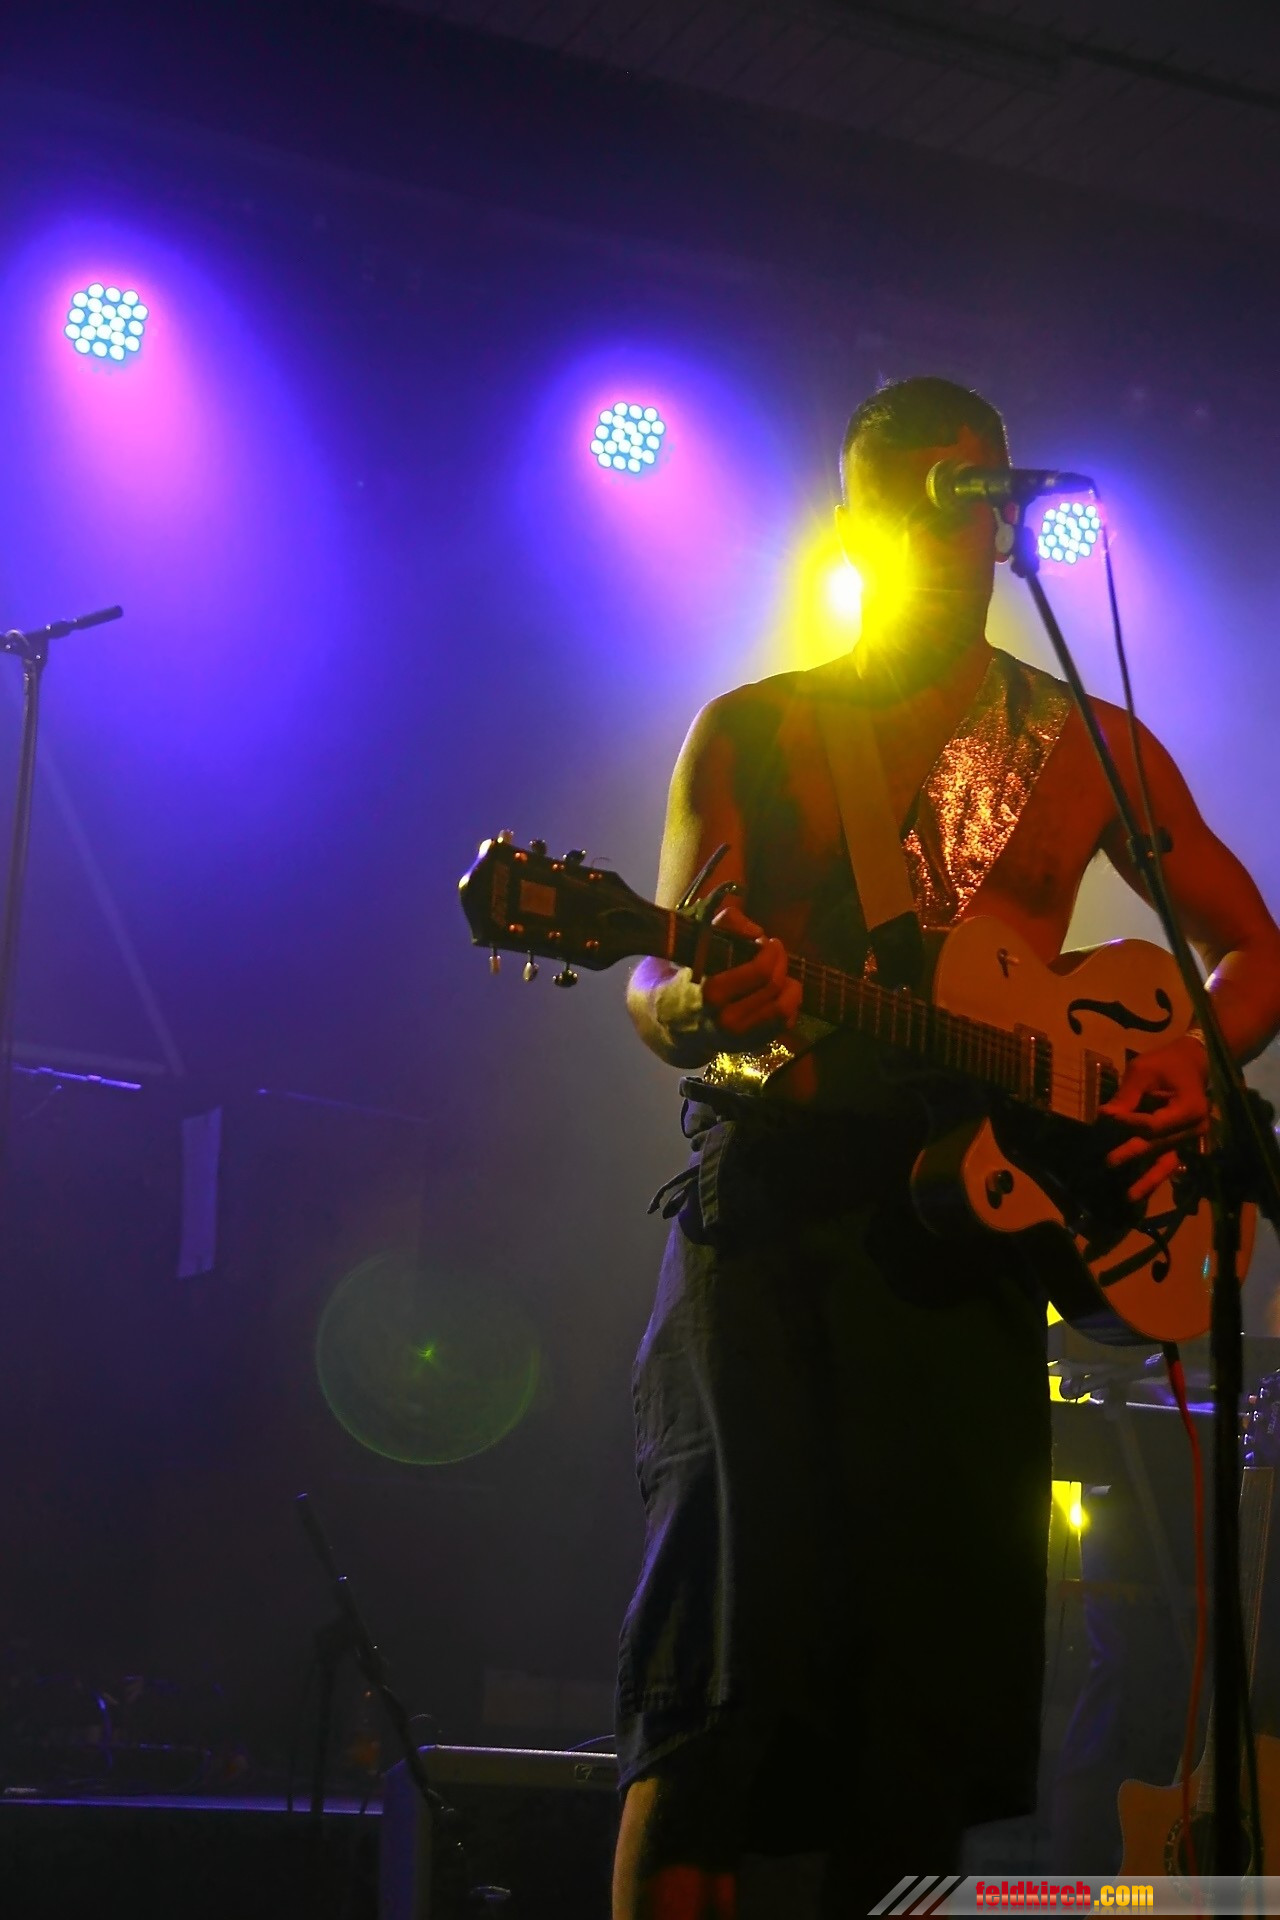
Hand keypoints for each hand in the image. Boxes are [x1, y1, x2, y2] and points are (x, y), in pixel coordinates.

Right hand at [697, 898, 802, 1046]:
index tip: (767, 942)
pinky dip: (787, 1004)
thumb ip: (728, 923)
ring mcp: (741, 1039)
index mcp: (712, 994)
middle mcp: (727, 1022)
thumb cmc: (690, 975)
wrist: (674, 1021)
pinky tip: (775, 993)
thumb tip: (757, 932)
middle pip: (774, 986)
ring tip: (779, 973)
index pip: (761, 971)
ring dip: (789, 985)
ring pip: (785, 1008)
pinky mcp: (751, 1046)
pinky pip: (784, 1023)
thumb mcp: (700, 942)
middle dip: (781, 962)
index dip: (771, 952)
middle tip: (775, 952)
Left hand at [1100, 1034, 1211, 1202]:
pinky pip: (1168, 1162)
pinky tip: (1137, 1191)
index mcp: (1189, 1108)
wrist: (1192, 1064)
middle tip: (1108, 1162)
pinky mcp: (1183, 1144)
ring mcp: (1191, 1139)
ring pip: (1168, 1163)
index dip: (1130, 1123)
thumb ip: (1127, 1095)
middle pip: (1159, 1145)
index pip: (1155, 1124)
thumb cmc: (1166, 1064)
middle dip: (1133, 1153)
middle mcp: (1194, 1129)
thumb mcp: (1144, 1071)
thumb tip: (1106, 1116)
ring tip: (1129, 1196)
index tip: (1107, 1117)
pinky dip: (1154, 1177)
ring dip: (1149, 1181)